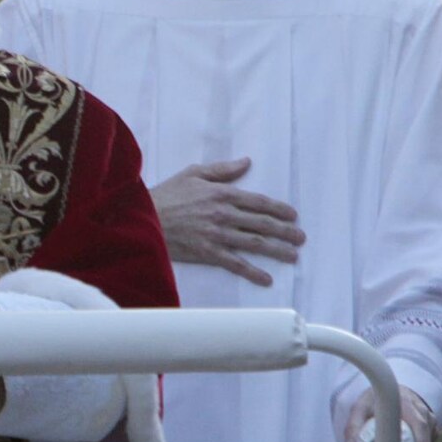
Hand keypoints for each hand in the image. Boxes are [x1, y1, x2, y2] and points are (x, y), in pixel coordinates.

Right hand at [150, 158, 303, 286]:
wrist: (141, 218)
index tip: (292, 215)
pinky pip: (235, 263)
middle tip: (300, 238)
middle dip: (285, 231)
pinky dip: (252, 272)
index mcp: (221, 194)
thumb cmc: (165, 196)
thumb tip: (246, 163)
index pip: (258, 202)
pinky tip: (266, 278)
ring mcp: (216, 235)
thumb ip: (221, 170)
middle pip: (262, 223)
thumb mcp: (192, 174)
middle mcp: (223, 214)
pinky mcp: (207, 252)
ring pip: (254, 243)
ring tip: (292, 255)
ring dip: (276, 250)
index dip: (278, 209)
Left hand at [340, 387, 435, 441]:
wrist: (389, 389)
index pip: (419, 424)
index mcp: (405, 403)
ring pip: (431, 439)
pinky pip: (432, 440)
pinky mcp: (431, 424)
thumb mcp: (360, 409)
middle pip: (427, 434)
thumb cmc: (374, 400)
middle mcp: (421, 409)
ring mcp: (429, 416)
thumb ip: (353, 427)